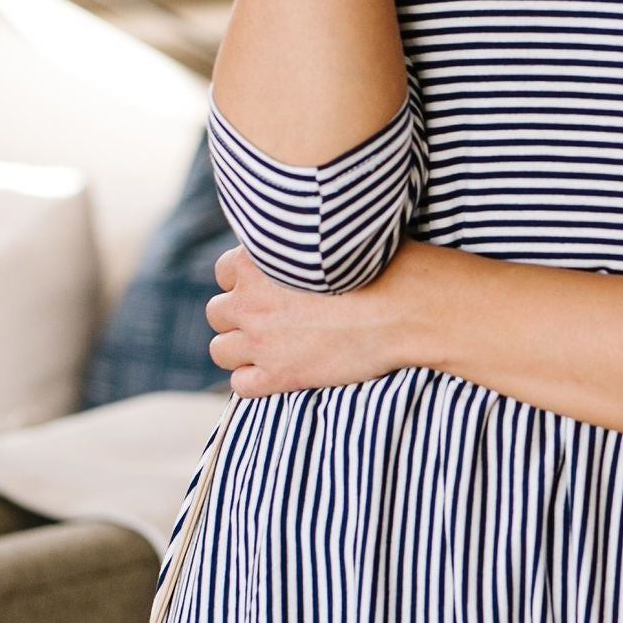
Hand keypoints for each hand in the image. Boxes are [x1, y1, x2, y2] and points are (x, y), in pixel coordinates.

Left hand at [206, 239, 432, 394]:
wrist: (407, 308)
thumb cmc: (384, 266)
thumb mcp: (334, 238)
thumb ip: (301, 244)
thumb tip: (302, 243)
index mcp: (258, 260)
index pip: (223, 271)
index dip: (245, 282)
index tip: (270, 288)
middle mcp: (251, 300)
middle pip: (216, 312)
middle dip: (239, 316)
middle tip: (272, 319)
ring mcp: (262, 341)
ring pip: (220, 350)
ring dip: (240, 348)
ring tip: (272, 347)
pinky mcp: (280, 375)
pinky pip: (240, 385)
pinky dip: (254, 380)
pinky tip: (280, 371)